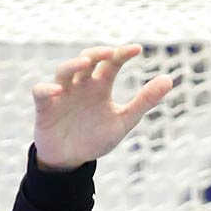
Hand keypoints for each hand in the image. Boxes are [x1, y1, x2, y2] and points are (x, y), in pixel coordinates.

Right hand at [32, 44, 173, 171]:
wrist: (71, 161)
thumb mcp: (124, 121)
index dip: (122, 53)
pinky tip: (58, 90)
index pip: (111, 63)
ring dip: (73, 64)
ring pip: (64, 70)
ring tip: (85, 63)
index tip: (137, 49)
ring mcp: (62, 94)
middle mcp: (81, 85)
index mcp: (100, 86)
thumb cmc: (96, 137)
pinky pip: (41, 92)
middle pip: (86, 60)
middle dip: (97, 53)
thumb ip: (145, 101)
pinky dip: (46, 88)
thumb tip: (169, 79)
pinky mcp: (45, 108)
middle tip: (110, 53)